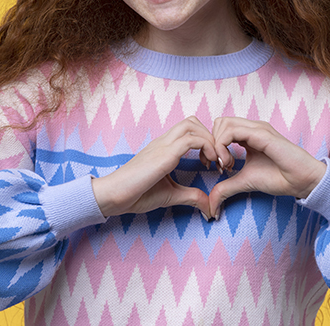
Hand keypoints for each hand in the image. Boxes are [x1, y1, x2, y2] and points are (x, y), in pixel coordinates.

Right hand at [91, 117, 217, 218]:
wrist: (113, 196)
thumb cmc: (136, 194)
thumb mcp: (171, 195)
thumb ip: (191, 197)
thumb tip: (209, 208)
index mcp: (164, 147)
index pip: (189, 129)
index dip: (206, 141)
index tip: (212, 162)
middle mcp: (164, 141)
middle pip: (192, 121)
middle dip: (210, 136)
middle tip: (216, 158)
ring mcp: (163, 145)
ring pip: (192, 125)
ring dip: (210, 140)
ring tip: (214, 161)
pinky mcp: (164, 155)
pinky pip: (190, 140)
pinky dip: (205, 147)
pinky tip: (207, 164)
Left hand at [209, 117, 325, 217]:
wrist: (302, 181)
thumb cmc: (279, 178)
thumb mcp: (245, 182)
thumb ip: (226, 188)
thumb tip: (211, 205)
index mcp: (248, 135)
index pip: (220, 128)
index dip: (212, 145)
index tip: (215, 166)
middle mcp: (252, 128)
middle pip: (219, 122)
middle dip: (211, 142)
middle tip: (218, 164)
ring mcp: (257, 128)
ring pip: (223, 123)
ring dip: (217, 144)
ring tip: (225, 164)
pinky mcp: (262, 134)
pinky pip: (233, 131)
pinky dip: (223, 146)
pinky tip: (230, 163)